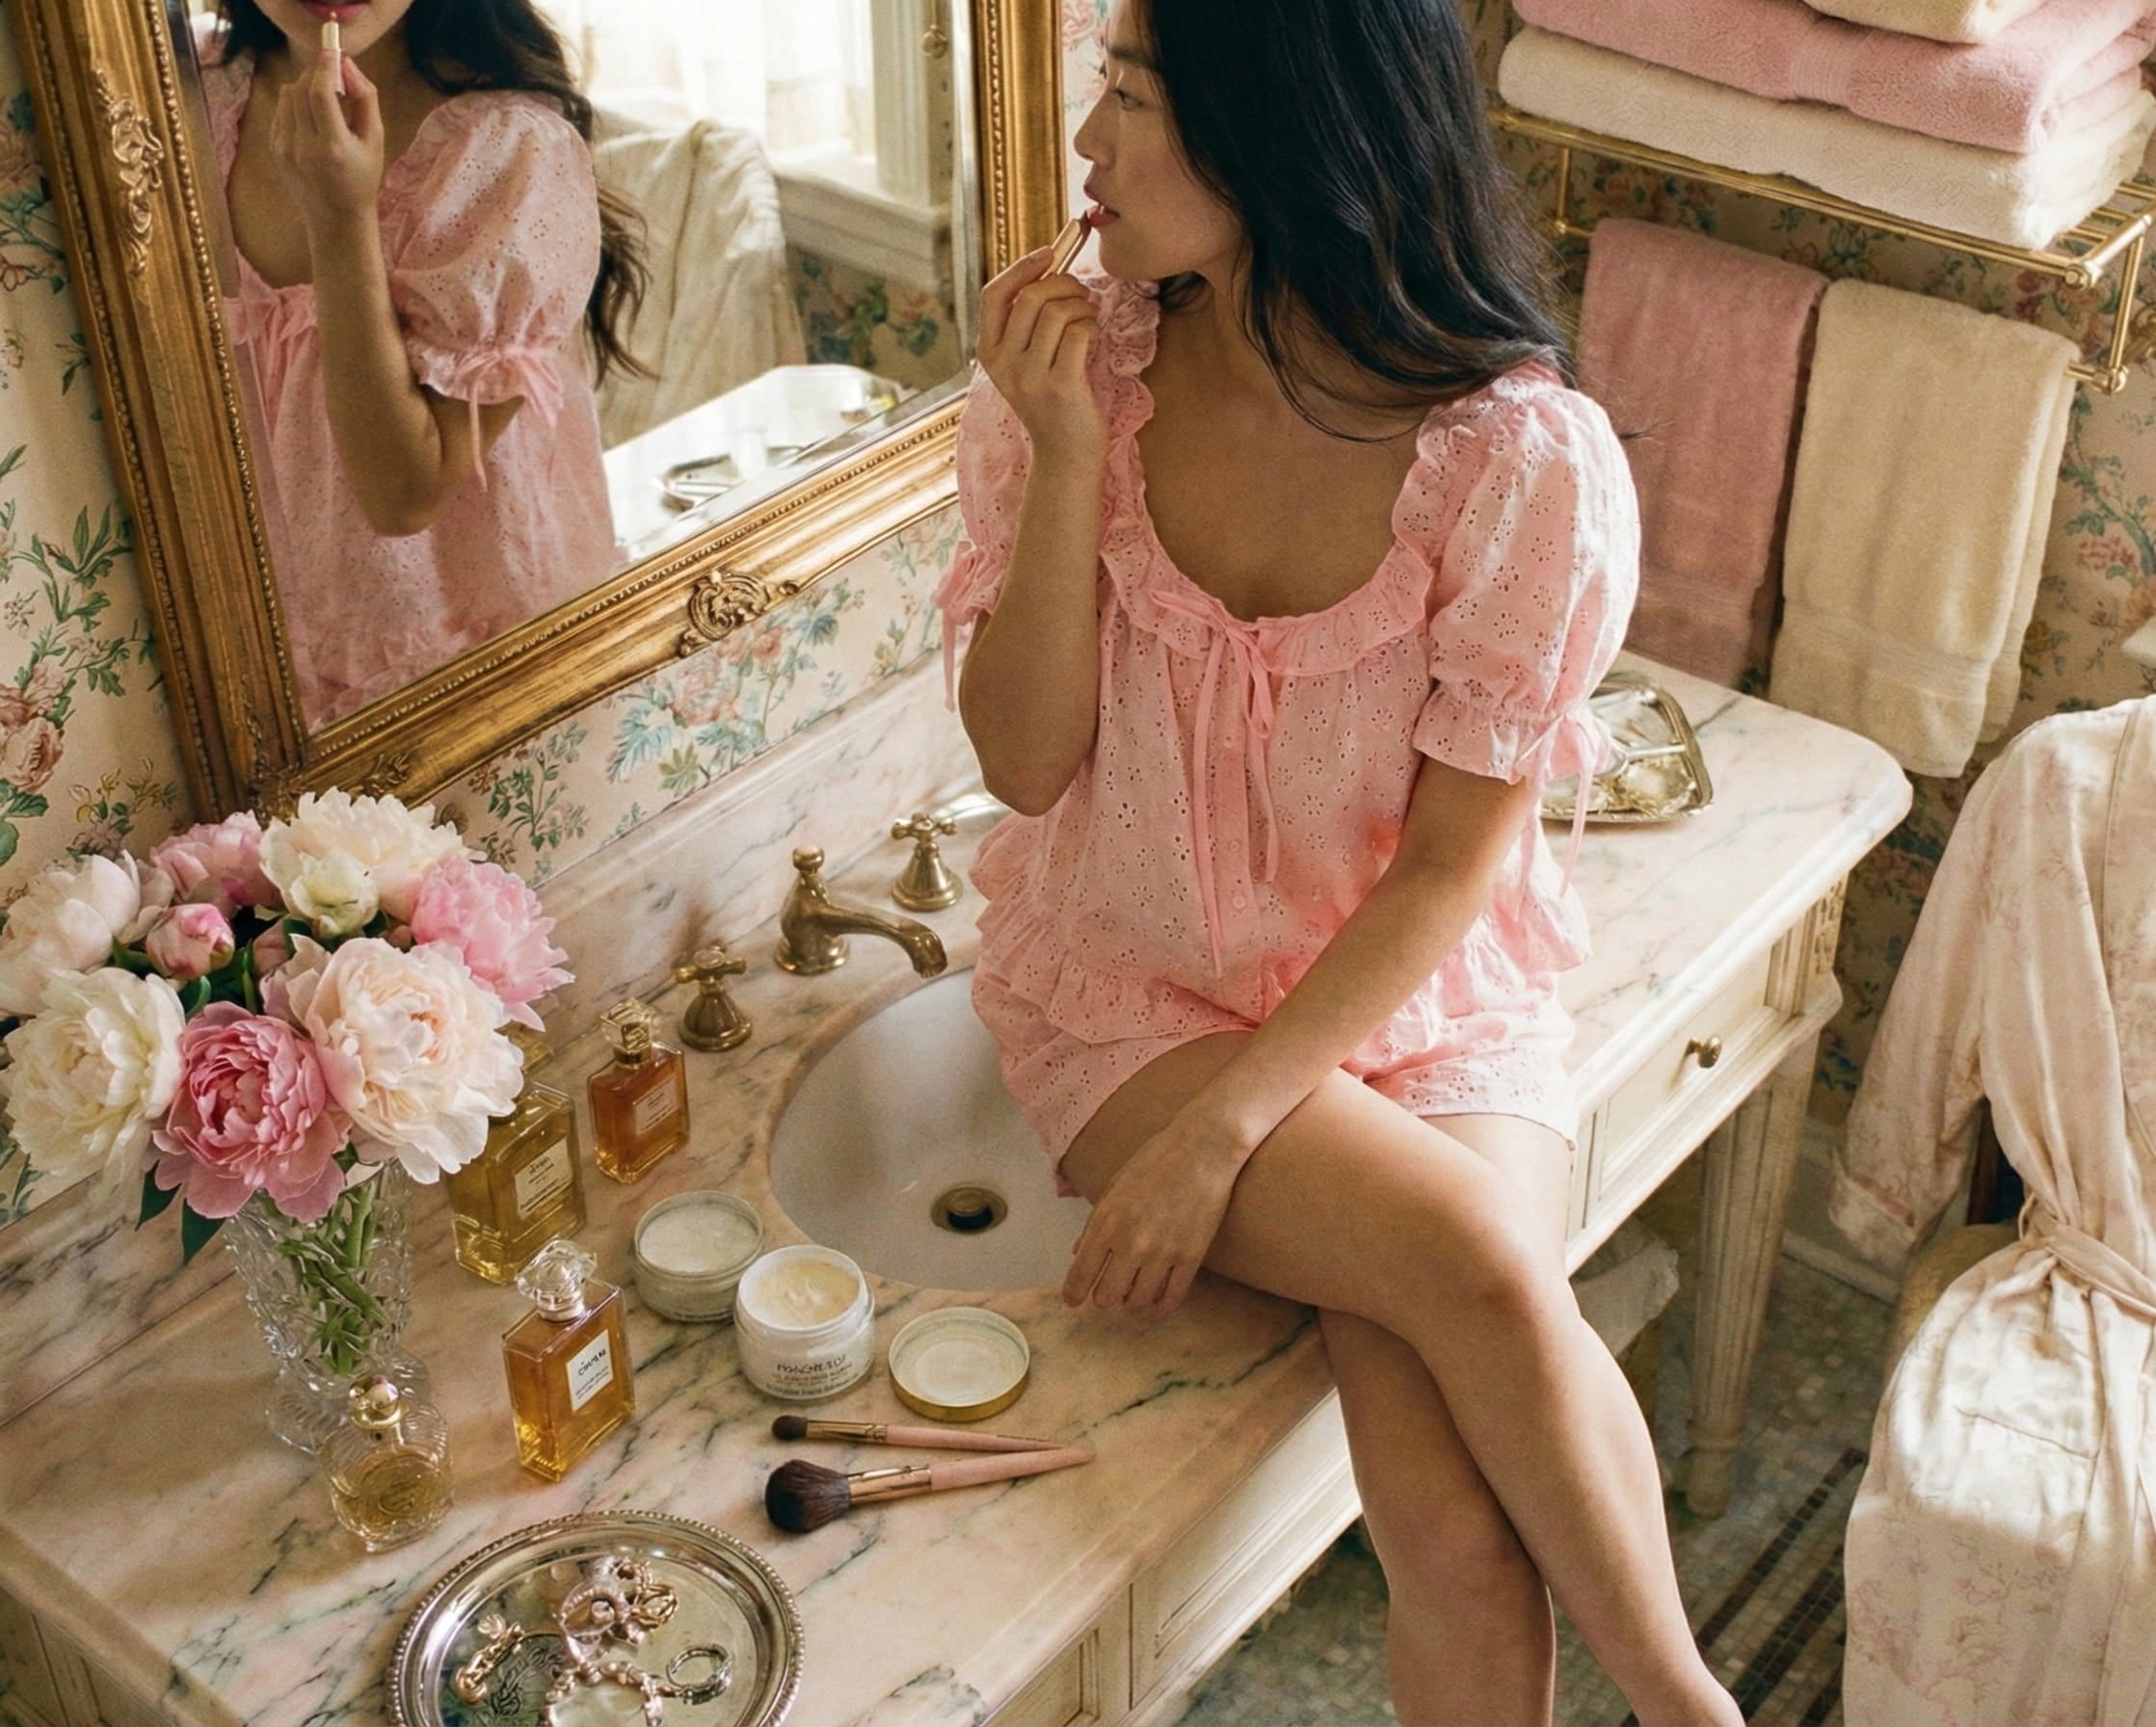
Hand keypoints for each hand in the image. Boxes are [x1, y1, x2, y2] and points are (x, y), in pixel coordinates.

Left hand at [270, 49, 384, 238]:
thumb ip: (366, 100)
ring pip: (287, 96)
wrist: (336, 220)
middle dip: (315, 73)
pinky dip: (295, 103)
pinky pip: (281, 110)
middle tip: (333, 74)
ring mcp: (284, 148)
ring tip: (325, 97)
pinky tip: (312, 116)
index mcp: (333, 147)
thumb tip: (348, 65)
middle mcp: (304, 146)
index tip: (333, 51)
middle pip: (300, 89)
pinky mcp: (274, 148)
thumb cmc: (362, 180)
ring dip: (305, 86)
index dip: (325, 66)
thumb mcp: (376, 141)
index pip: (320, 92)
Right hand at [976, 245, 1108, 467]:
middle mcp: (1003, 364)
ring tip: (1088, 316)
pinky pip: (1078, 332)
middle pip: (1031, 297)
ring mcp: (1029, 377)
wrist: (1065, 455)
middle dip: (1063, 283)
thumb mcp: (1027, 362)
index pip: (993, 295)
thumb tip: (1049, 265)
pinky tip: (1093, 336)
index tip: (1048, 253)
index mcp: (989, 353)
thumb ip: (1028, 322)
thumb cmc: (1053, 401)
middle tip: (1081, 293)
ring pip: (1056, 312)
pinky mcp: (1060, 386)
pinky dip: (1091, 325)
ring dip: (1081, 305)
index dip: (1020, 267)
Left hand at [1061, 1106, 1249, 1314]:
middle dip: (1104, 1296)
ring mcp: (1163, 1253)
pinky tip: (1158, 1301)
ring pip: (1138, 1302)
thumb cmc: (1155, 1161)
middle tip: (1110, 1288)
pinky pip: (1172, 1298)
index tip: (1073, 1301)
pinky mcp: (1192, 1257)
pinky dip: (1161, 1305)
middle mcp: (1131, 1244)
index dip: (1073, 1294)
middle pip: (1107, 1297)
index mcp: (1106, 1223)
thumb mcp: (1114, 1187)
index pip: (1080, 1275)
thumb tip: (1077, 1253)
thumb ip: (1094, 1223)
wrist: (1203, 1149)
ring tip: (1135, 1289)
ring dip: (1133, 1300)